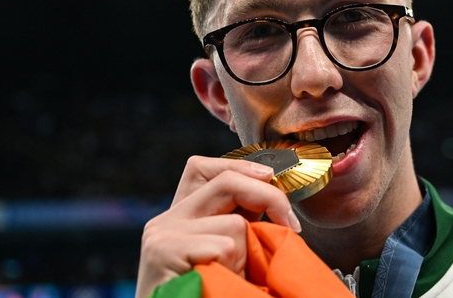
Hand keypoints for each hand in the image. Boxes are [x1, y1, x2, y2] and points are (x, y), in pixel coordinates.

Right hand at [134, 156, 301, 297]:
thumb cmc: (211, 294)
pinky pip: (225, 247)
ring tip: (233, 281)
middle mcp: (165, 220)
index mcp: (179, 217)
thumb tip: (276, 196)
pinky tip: (220, 286)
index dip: (242, 168)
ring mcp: (161, 234)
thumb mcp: (229, 255)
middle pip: (225, 182)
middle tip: (292, 225)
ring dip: (247, 256)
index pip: (203, 168)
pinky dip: (235, 270)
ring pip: (234, 223)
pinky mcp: (163, 251)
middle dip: (268, 198)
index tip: (272, 179)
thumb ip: (240, 223)